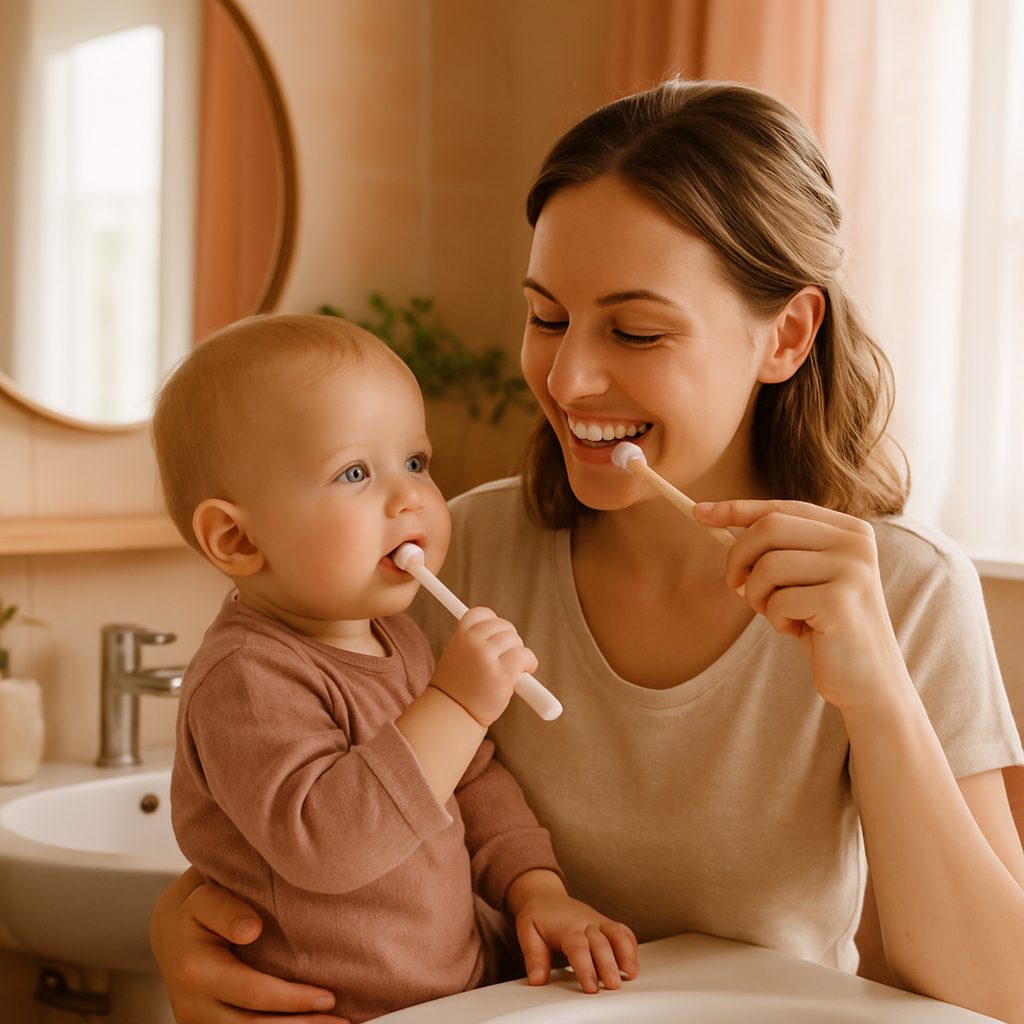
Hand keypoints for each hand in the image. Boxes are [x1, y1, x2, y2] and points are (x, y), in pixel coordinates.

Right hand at [150, 870, 340, 1022]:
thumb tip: (252, 929)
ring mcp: (195, 1022)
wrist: (170, 931)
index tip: (329, 997)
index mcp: (195, 970)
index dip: (293, 999)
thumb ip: (226, 909)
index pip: (252, 993)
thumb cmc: (198, 907)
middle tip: (341, 1022)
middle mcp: (192, 1004)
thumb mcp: (205, 897)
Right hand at [431, 607, 538, 725]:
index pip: (482, 613)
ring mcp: (487, 658)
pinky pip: (525, 656)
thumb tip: (505, 632)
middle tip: (506, 657)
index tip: (497, 636)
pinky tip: (524, 673)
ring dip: (519, 653)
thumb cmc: (457, 687)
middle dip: (509, 640)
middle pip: (504, 626)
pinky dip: (529, 664)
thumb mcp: (457, 656)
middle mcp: (473, 643)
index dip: (493, 623)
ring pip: (516, 641)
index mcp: (460, 636)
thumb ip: (474, 642)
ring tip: (512, 669)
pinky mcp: (502, 674)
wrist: (452, 714)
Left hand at [509, 872, 637, 993]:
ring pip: (616, 934)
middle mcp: (586, 923)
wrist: (545, 896)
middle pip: (601, 943)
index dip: (585, 967)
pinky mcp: (606, 924)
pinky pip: (623, 931)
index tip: (590, 987)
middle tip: (613, 985)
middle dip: (609, 965)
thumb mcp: (528, 933)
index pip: (578, 947)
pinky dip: (631, 945)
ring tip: (631, 973)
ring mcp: (598, 922)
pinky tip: (633, 963)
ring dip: (626, 952)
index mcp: (566, 927)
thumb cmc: (538, 917)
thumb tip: (537, 979)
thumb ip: (534, 956)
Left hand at [695, 499, 907, 710]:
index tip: (700, 512)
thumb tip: (711, 515)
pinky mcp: (841, 601)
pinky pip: (779, 600)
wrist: (868, 680)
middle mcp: (856, 542)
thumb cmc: (825, 626)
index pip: (781, 507)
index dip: (736, 509)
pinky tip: (798, 632)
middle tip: (734, 585)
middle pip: (769, 527)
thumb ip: (773, 548)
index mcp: (848, 529)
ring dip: (758, 595)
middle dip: (738, 557)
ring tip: (778, 614)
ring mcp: (852, 570)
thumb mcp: (801, 578)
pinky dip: (776, 620)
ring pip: (769, 565)